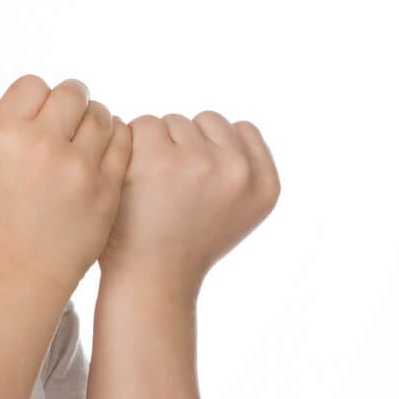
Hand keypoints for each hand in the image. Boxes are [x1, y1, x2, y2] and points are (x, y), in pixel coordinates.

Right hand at [0, 75, 133, 306]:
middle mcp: (42, 144)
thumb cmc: (0, 221)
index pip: (32, 84)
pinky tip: (103, 157)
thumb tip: (48, 102)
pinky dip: (115, 142)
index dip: (39, 98)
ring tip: (85, 145)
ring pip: (101, 114)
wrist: (19, 276)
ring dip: (95, 122)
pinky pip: (122, 142)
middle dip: (72, 104)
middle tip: (70, 123)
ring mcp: (79, 166)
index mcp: (5, 135)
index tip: (41, 113)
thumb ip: (17, 130)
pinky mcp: (107, 186)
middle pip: (72, 93)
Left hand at [98, 112, 279, 293]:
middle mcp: (238, 171)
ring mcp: (199, 163)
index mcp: (265, 184)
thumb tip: (219, 125)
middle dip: (185, 145)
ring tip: (152, 187)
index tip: (197, 181)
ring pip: (173, 121)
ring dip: (158, 145)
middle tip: (171, 189)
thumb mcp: (237, 210)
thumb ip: (241, 167)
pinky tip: (132, 177)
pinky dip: (133, 145)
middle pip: (206, 121)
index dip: (213, 148)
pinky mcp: (158, 160)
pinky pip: (143, 125)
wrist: (148, 276)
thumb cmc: (185, 241)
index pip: (241, 129)